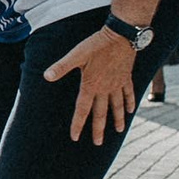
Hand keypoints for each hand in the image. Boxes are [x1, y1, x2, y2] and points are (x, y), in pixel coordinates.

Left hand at [41, 27, 137, 144]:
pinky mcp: (126, 77)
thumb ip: (62, 67)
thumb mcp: (77, 55)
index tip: (75, 137)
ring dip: (117, 119)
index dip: (78, 124)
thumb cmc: (97, 44)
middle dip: (98, 129)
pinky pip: (128, 93)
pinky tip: (131, 111)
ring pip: (117, 106)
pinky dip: (129, 102)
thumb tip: (46, 76)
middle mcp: (105, 88)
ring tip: (118, 131)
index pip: (82, 110)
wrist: (122, 36)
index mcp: (91, 85)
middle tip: (98, 143)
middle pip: (101, 113)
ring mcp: (118, 84)